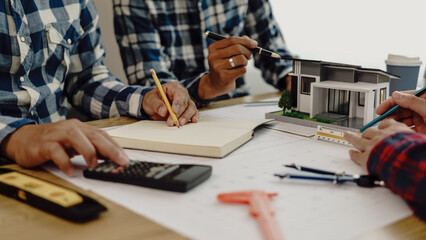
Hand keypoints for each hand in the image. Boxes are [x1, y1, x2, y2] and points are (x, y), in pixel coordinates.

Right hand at [0, 119, 128, 175]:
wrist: (23, 139)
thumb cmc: (52, 142)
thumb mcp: (74, 144)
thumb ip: (91, 149)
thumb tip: (110, 159)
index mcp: (80, 128)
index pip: (102, 135)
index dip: (115, 147)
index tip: (125, 159)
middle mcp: (71, 128)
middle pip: (94, 136)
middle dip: (109, 149)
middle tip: (120, 162)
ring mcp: (57, 135)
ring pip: (76, 139)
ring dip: (88, 152)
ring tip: (94, 165)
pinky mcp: (44, 144)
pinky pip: (56, 151)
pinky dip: (64, 162)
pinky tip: (70, 171)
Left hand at [142, 82, 198, 125]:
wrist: (153, 105)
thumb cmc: (153, 100)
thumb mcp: (150, 100)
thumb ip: (156, 104)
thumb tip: (163, 111)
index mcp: (173, 87)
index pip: (179, 93)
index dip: (178, 102)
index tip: (174, 111)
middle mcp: (182, 94)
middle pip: (185, 102)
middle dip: (179, 113)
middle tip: (173, 121)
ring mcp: (186, 102)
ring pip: (191, 108)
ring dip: (186, 117)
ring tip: (179, 123)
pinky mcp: (187, 110)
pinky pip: (193, 113)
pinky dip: (194, 117)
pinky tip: (193, 120)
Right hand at [199, 36, 257, 99]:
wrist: (215, 84)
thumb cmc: (224, 65)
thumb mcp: (227, 53)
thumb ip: (237, 44)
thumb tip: (251, 41)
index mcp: (213, 48)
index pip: (232, 40)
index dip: (245, 41)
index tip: (254, 44)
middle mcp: (213, 57)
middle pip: (237, 48)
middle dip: (247, 51)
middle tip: (249, 56)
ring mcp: (218, 67)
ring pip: (241, 59)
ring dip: (245, 61)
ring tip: (242, 64)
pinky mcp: (224, 77)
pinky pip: (242, 69)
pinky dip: (243, 70)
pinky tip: (238, 72)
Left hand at [344, 119, 413, 169]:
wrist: (409, 163)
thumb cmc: (416, 152)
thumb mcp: (419, 139)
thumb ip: (412, 138)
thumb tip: (419, 140)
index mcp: (395, 130)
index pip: (385, 124)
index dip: (382, 127)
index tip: (380, 128)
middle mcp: (381, 136)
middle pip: (369, 131)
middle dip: (365, 133)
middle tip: (362, 134)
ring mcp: (371, 146)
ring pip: (358, 140)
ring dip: (351, 137)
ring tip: (347, 135)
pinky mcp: (365, 158)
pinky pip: (356, 155)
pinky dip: (353, 154)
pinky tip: (351, 153)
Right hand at [376, 90, 425, 133]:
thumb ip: (412, 101)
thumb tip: (396, 95)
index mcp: (424, 98)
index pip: (403, 97)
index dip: (390, 103)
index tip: (380, 109)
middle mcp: (422, 108)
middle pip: (401, 109)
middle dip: (391, 114)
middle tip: (383, 120)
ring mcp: (422, 119)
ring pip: (403, 119)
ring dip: (394, 122)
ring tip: (388, 126)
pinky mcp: (421, 130)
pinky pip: (407, 129)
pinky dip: (400, 130)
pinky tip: (396, 131)